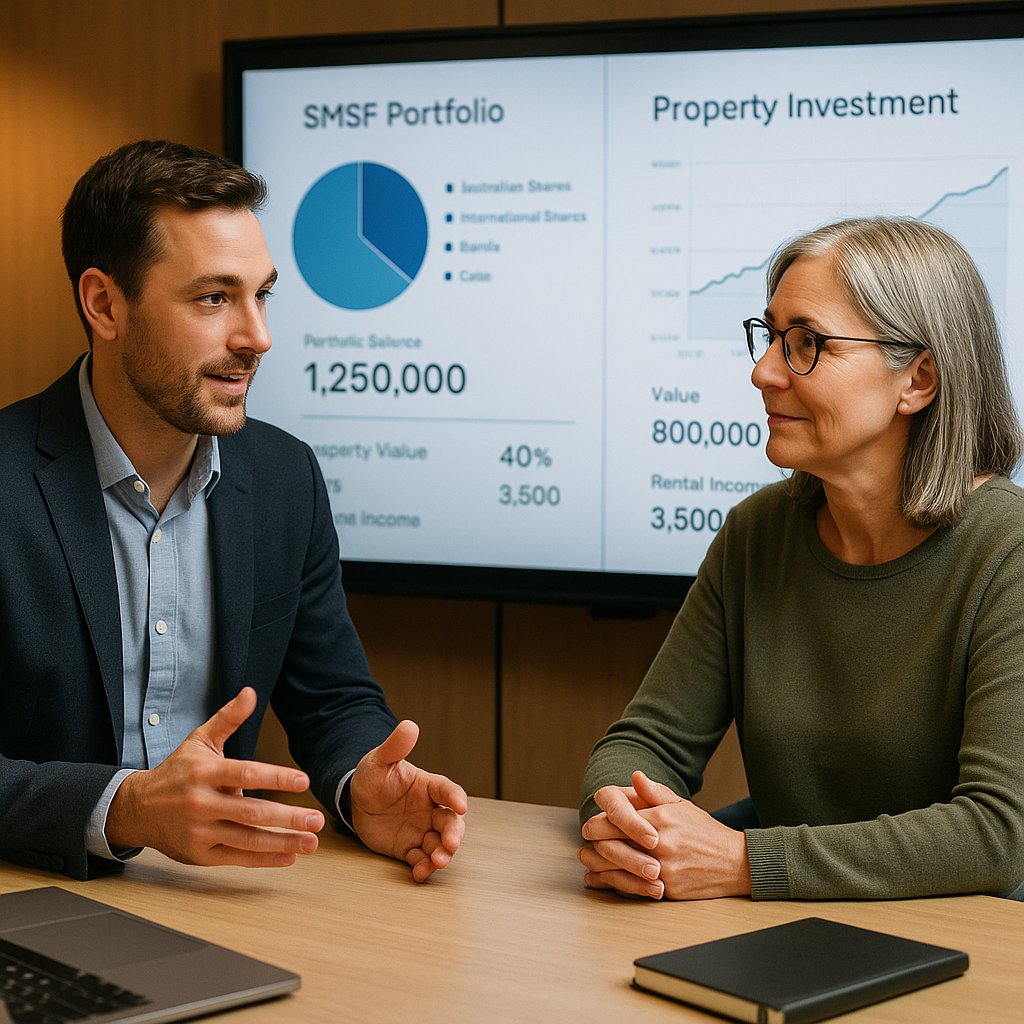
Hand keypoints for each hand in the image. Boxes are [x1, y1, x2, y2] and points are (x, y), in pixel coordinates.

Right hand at [105, 687, 323, 866]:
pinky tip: (288, 856)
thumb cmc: (176, 772)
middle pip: (251, 813)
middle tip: (317, 820)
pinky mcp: (200, 855)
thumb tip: (251, 692)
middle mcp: (202, 804)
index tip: (303, 781)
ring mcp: (201, 832)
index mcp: (205, 773)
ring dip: (283, 843)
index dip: (276, 778)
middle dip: (288, 818)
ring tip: (311, 842)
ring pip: (247, 840)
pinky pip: (237, 858)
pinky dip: (264, 859)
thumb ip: (228, 718)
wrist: (137, 808)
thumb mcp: (199, 740)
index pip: (246, 774)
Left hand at [350, 720, 466, 882]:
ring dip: (442, 854)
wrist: (356, 799)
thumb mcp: (380, 760)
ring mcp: (420, 830)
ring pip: (439, 844)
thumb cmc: (373, 775)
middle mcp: (430, 810)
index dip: (456, 797)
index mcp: (428, 786)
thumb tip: (409, 725)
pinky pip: (420, 859)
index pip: (447, 790)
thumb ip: (395, 746)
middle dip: (453, 834)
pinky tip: (419, 873)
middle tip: (450, 843)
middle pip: (450, 822)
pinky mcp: (408, 847)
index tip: (461, 806)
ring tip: (437, 861)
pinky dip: (423, 867)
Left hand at [579, 770, 750, 899]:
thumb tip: (635, 776)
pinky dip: (614, 885)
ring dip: (598, 867)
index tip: (591, 826)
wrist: (734, 863)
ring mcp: (663, 870)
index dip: (598, 824)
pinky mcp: (667, 890)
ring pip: (618, 870)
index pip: (616, 820)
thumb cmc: (704, 831)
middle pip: (612, 846)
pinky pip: (632, 889)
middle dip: (594, 845)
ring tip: (588, 862)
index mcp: (660, 819)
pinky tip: (602, 881)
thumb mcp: (682, 805)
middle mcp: (660, 844)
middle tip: (585, 844)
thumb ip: (655, 792)